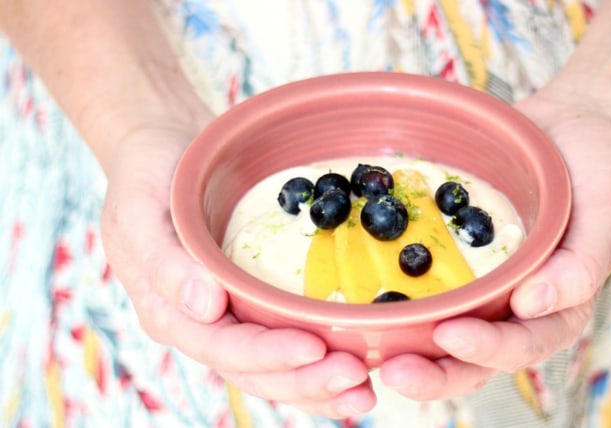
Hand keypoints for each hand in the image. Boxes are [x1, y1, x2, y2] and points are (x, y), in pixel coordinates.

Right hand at [99, 120, 375, 417]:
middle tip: (359, 383)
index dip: (269, 354)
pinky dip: (318, 362)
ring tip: (365, 393)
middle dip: (306, 382)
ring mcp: (228, 317)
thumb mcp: (139, 214)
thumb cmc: (145, 180)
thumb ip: (165, 264)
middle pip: (255, 372)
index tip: (315, 349)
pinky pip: (285, 339)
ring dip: (318, 385)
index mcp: (169, 313)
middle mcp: (201, 326)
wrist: (162, 152)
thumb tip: (206, 307)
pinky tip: (356, 368)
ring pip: (274, 369)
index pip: (223, 348)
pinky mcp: (251, 302)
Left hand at [378, 90, 610, 399]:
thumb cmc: (600, 173)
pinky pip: (427, 289)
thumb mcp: (605, 215)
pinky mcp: (455, 263)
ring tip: (373, 358)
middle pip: (475, 359)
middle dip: (436, 374)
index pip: (522, 345)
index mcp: (558, 309)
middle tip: (396, 372)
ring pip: (444, 336)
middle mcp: (516, 308)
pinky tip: (368, 308)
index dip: (486, 348)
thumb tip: (531, 306)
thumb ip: (580, 266)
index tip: (450, 334)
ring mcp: (483, 288)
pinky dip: (400, 305)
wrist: (571, 127)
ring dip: (412, 352)